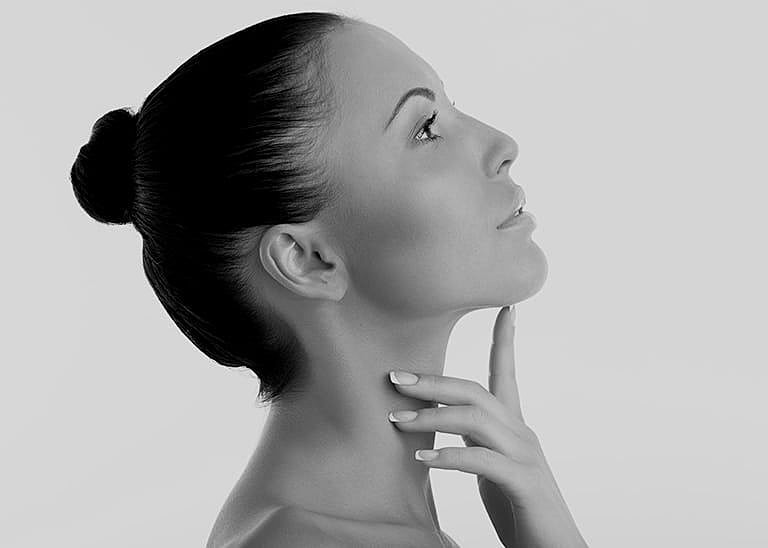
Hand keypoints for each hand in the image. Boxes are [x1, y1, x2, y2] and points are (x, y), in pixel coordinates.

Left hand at [387, 306, 587, 547]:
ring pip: (476, 418)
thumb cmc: (521, 511)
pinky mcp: (524, 484)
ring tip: (396, 419)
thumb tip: (441, 428)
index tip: (506, 307)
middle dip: (434, 380)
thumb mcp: (492, 470)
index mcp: (514, 429)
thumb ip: (474, 444)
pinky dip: (449, 456)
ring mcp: (526, 457)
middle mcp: (522, 435)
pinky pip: (482, 460)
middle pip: (475, 391)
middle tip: (395, 377)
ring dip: (432, 415)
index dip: (505, 339)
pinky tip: (423, 457)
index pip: (505, 374)